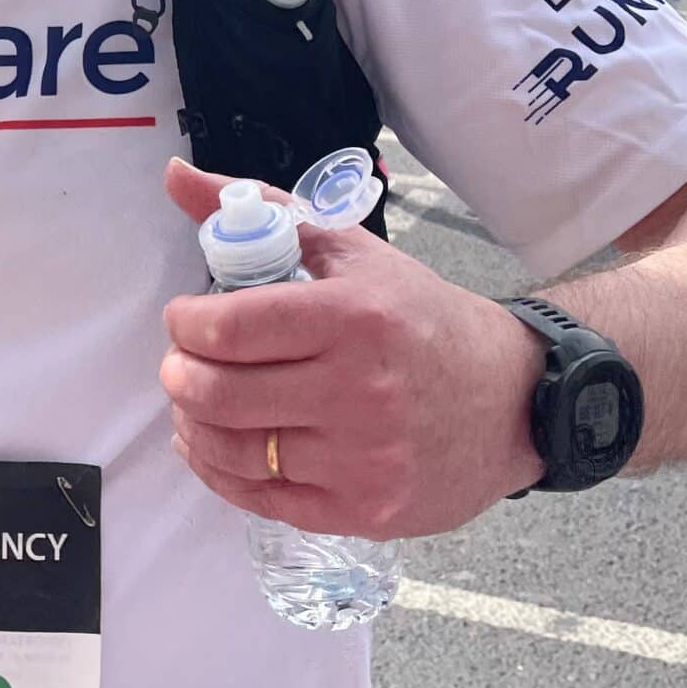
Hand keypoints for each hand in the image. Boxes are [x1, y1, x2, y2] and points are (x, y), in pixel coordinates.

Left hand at [159, 161, 542, 540]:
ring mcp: (363, 457)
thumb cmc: (420, 318)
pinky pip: (263, 499)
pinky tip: (215, 446)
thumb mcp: (350, 251)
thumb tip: (176, 177)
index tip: (184, 318)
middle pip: (221, 394)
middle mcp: (359, 390)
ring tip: (193, 403)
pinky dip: (221, 473)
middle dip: (180, 376)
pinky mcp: (365, 509)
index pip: (231, 327)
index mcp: (352, 317)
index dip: (186, 324)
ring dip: (193, 425)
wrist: (510, 398)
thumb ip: (260, 211)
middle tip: (180, 363)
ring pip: (235, 452)